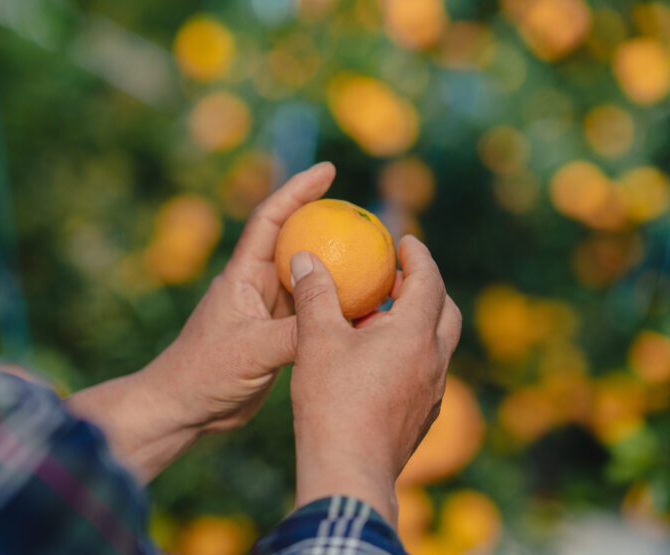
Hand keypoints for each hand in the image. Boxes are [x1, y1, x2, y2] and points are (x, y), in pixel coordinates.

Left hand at [67, 162, 335, 481]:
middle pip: (296, 241)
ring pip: (308, 279)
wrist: (185, 408)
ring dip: (337, 267)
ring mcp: (268, 311)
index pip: (271, 219)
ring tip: (377, 258)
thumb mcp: (251, 352)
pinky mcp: (276, 336)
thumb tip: (339, 323)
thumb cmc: (204, 373)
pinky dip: (335, 307)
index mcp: (243, 275)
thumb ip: (293, 337)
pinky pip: (312, 312)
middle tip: (367, 215)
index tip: (328, 170)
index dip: (297, 190)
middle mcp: (257, 286)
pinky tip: (364, 309)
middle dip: (326, 221)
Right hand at [289, 236, 461, 526]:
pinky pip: (428, 372)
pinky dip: (413, 353)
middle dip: (426, 287)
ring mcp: (434, 391)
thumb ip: (314, 294)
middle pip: (446, 310)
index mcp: (414, 333)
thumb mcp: (317, 340)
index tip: (405, 240)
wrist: (349, 471)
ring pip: (438, 344)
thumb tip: (303, 258)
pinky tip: (380, 363)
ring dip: (419, 322)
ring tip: (384, 318)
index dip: (418, 255)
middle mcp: (434, 360)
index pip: (429, 279)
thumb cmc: (332, 401)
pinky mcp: (424, 416)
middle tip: (398, 277)